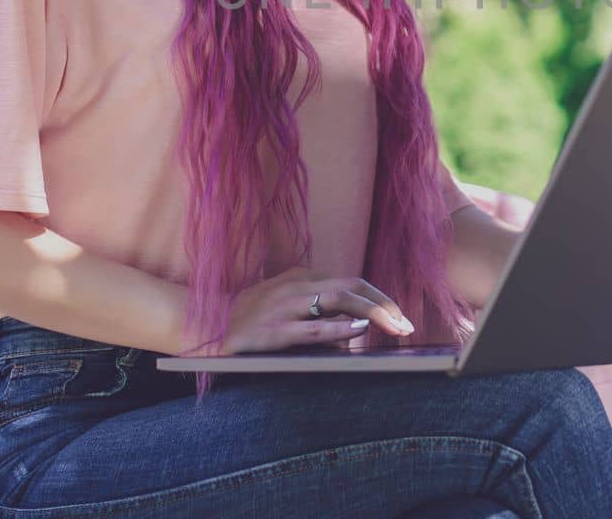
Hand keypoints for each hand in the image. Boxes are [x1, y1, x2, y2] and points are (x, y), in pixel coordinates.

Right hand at [215, 265, 415, 354]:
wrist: (204, 328)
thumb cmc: (249, 319)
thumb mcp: (285, 304)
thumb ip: (316, 309)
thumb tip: (353, 327)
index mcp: (301, 277)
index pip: (352, 282)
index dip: (380, 298)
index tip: (400, 315)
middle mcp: (295, 286)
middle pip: (352, 287)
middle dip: (385, 305)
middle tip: (407, 325)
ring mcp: (283, 306)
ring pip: (338, 300)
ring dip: (372, 314)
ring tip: (394, 328)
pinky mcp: (272, 331)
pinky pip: (313, 328)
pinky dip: (339, 329)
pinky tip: (358, 333)